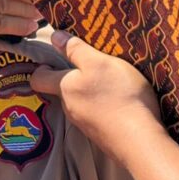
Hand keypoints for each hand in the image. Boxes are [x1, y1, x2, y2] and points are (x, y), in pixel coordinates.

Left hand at [30, 30, 165, 164]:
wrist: (140, 142)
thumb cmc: (118, 95)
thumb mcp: (99, 62)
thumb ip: (76, 50)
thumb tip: (54, 37)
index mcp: (64, 88)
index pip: (38, 79)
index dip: (41, 69)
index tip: (50, 61)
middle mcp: (69, 108)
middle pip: (62, 91)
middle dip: (72, 80)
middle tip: (90, 68)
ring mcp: (85, 126)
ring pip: (80, 104)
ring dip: (89, 94)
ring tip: (109, 85)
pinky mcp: (101, 137)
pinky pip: (96, 118)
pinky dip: (102, 109)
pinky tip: (119, 104)